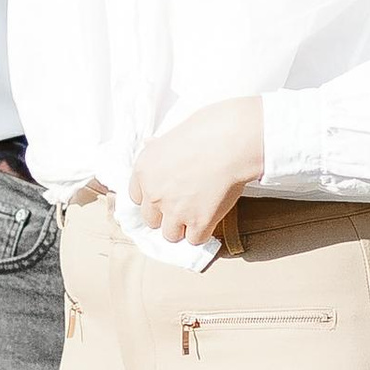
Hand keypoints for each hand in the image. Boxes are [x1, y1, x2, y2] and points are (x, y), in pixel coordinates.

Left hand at [127, 98, 264, 247]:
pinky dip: (204, 232)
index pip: (137, 197)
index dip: (153, 197)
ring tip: (198, 214)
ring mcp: (175, 210)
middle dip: (166, 215)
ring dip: (183, 228)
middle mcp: (154, 193)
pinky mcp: (198, 223)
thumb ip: (160, 148)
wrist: (232, 141)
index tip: (166, 194)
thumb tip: (151, 144)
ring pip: (170, 235)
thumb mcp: (172, 134)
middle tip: (185, 204)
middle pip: (151, 220)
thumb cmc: (207, 130)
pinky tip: (212, 218)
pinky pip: (195, 240)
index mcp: (144, 169)